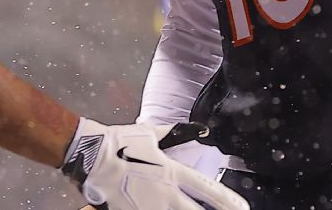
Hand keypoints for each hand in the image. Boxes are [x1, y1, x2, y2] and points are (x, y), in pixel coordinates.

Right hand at [61, 119, 246, 209]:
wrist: (89, 155)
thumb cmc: (120, 142)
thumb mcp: (152, 134)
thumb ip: (179, 132)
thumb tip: (203, 129)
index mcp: (171, 173)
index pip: (207, 190)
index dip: (227, 201)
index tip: (242, 208)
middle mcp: (164, 194)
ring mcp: (148, 208)